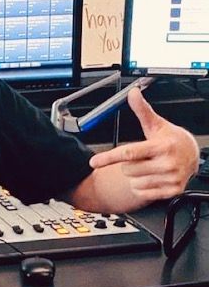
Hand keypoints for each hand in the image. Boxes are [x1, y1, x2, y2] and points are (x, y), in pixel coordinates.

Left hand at [89, 88, 198, 202]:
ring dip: (136, 176)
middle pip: (128, 169)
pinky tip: (153, 177)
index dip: (108, 157)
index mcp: (160, 147)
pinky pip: (142, 193)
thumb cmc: (170, 139)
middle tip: (142, 158)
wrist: (192, 154)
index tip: (94, 162)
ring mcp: (171, 178)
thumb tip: (133, 93)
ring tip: (149, 167)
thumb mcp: (155, 124)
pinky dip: (143, 187)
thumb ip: (142, 110)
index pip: (129, 153)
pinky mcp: (172, 191)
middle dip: (129, 164)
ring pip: (134, 182)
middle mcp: (167, 163)